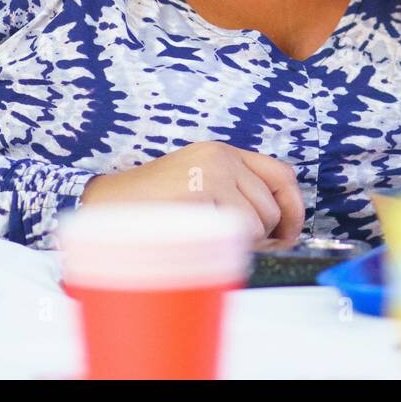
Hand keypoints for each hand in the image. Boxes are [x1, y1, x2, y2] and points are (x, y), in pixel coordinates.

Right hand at [79, 141, 304, 240]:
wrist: (107, 209)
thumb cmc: (149, 210)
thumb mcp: (198, 190)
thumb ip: (234, 195)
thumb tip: (278, 229)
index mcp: (221, 152)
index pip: (281, 173)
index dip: (294, 206)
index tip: (289, 233)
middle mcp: (221, 155)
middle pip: (277, 199)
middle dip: (274, 232)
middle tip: (257, 249)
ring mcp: (214, 170)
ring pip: (262, 218)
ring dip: (248, 241)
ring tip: (214, 241)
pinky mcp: (204, 188)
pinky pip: (242, 227)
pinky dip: (231, 243)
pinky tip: (203, 239)